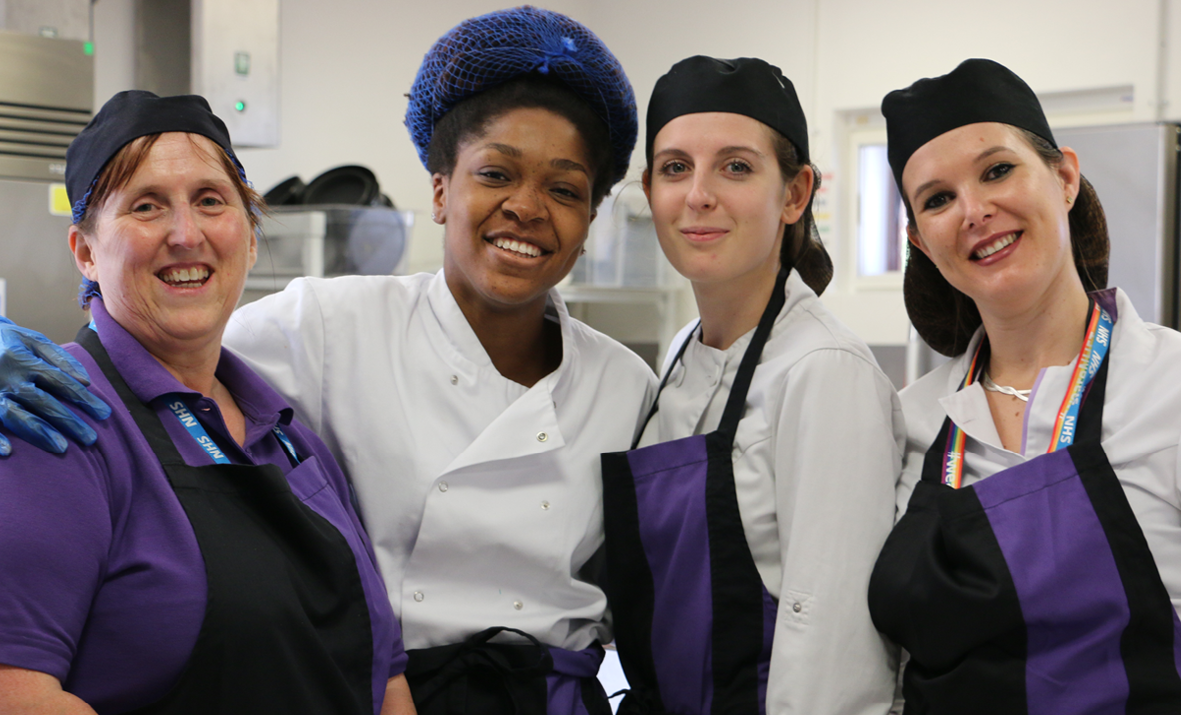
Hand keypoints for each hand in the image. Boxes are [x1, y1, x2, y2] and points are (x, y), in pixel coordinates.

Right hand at [0, 317, 111, 455]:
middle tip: (91, 439)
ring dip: (38, 433)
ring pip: (15, 416)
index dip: (83, 398)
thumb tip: (86, 381)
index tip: (104, 414)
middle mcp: (8, 377)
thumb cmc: (7, 341)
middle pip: (42, 402)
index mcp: (24, 359)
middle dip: (68, 422)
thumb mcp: (32, 340)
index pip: (60, 382)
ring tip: (61, 448)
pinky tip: (9, 452)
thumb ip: (59, 358)